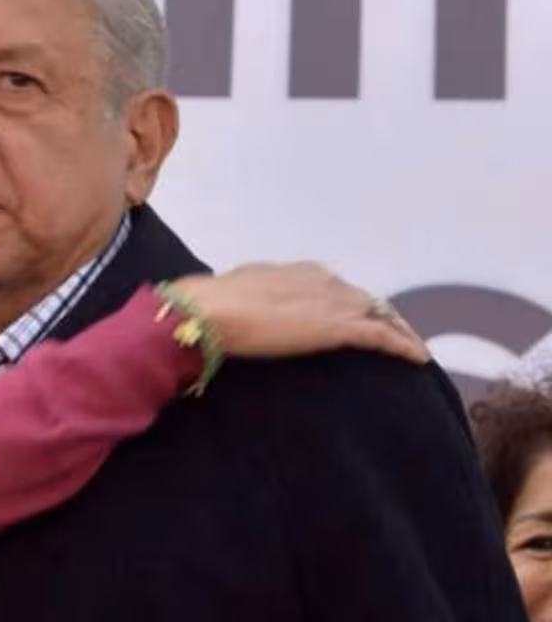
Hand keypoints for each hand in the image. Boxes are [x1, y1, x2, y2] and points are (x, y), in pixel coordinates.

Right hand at [169, 262, 428, 363]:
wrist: (211, 310)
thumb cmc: (213, 304)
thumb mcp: (239, 295)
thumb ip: (254, 300)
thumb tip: (246, 307)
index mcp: (297, 271)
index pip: (336, 286)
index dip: (350, 302)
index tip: (355, 315)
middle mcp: (322, 280)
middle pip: (364, 298)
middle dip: (381, 314)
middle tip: (394, 333)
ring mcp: (332, 302)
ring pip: (380, 314)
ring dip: (398, 329)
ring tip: (411, 347)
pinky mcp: (339, 327)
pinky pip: (382, 336)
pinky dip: (403, 346)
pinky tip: (418, 358)